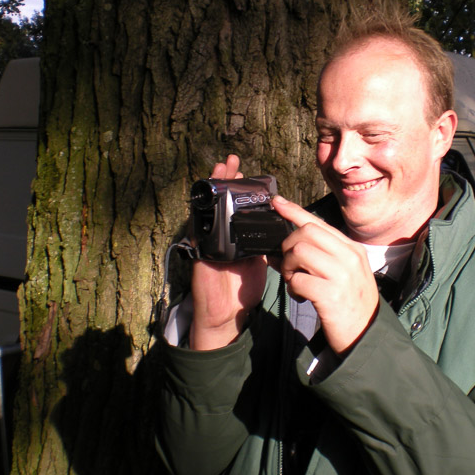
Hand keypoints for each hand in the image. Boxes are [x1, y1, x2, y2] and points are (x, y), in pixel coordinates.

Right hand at [189, 155, 266, 349]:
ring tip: (220, 168)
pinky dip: (202, 211)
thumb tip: (276, 222)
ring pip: (208, 207)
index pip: (237, 205)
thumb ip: (263, 240)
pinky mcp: (200, 250)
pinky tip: (207, 197)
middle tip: (232, 161)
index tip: (245, 171)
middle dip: (225, 179)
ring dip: (213, 188)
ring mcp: (208, 240)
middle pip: (221, 200)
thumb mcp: (258, 258)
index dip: (240, 187)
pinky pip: (198, 227)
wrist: (229, 312)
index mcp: (237, 234)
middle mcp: (221, 233)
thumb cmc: (243, 286)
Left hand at [272, 195, 378, 354]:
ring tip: (297, 283)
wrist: (366, 335)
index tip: (276, 203)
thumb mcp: (343, 274)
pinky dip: (293, 288)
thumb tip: (284, 249)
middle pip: (305, 233)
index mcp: (352, 249)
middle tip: (291, 267)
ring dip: (289, 269)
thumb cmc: (350, 304)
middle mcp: (350, 257)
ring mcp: (342, 275)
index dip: (294, 211)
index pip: (318, 223)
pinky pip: (298, 280)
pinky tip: (301, 296)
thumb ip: (319, 257)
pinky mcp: (331, 295)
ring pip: (299, 253)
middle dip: (288, 248)